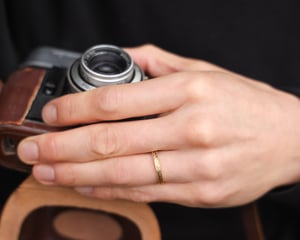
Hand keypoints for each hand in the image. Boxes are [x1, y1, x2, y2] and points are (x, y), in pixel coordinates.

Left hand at [17, 45, 299, 206]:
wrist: (288, 138)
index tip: (52, 114)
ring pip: (122, 173)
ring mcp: (197, 164)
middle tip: (32, 151)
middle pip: (110, 141)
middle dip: (62, 147)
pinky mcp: (202, 192)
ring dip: (76, 173)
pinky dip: (109, 189)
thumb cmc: (245, 103)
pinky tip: (86, 185)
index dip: (75, 109)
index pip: (116, 101)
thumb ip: (158, 63)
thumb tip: (121, 59)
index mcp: (189, 91)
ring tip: (46, 172)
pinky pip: (146, 192)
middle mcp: (191, 127)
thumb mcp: (205, 71)